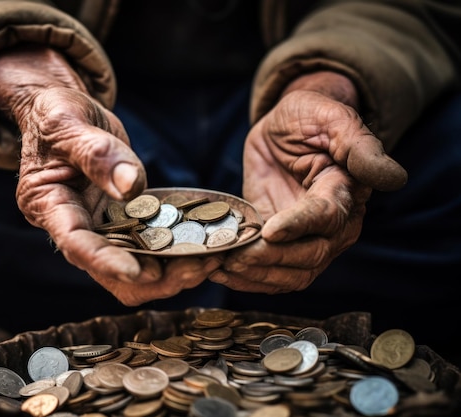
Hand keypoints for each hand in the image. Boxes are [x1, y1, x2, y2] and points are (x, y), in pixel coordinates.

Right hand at [0, 46, 217, 303]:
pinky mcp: (119, 221)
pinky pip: (146, 247)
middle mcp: (71, 225)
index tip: (140, 272)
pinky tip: (205, 244)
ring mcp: (97, 226)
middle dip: (152, 277)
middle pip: (109, 271)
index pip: (75, 243)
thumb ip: (97, 153)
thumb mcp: (69, 121)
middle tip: (197, 266)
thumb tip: (132, 187)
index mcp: (47, 204)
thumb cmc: (57, 112)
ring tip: (210, 258)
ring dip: (169, 271)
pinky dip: (173, 252)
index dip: (106, 262)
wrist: (64, 113)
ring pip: (132, 268)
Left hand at [210, 72, 406, 293]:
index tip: (269, 230)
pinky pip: (270, 275)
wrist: (284, 129)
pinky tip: (220, 272)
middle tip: (233, 254)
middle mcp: (333, 227)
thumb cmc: (310, 118)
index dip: (299, 226)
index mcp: (345, 194)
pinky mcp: (281, 246)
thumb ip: (359, 146)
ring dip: (254, 276)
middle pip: (308, 256)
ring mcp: (307, 241)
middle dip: (269, 258)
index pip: (326, 218)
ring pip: (289, 275)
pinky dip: (245, 279)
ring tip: (220, 266)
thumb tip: (393, 177)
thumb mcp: (332, 118)